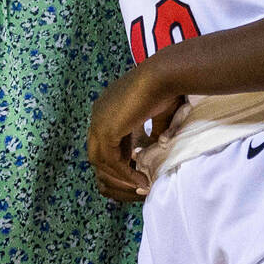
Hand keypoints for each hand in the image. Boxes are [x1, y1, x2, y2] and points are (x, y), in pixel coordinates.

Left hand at [87, 64, 175, 202]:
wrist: (165, 75)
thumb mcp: (158, 114)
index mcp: (107, 107)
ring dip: (120, 178)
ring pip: (100, 161)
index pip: (106, 140)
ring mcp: (99, 121)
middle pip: (97, 153)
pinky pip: (111, 161)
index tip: (138, 168)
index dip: (121, 157)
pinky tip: (141, 183)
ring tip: (140, 188)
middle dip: (115, 172)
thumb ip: (153, 130)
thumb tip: (157, 146)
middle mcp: (99, 113)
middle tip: (135, 184)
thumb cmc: (166, 88)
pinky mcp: (106, 130)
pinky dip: (125, 175)